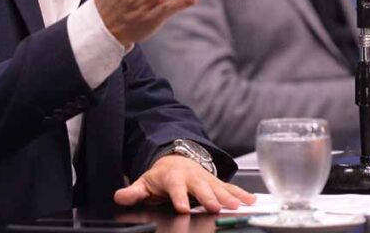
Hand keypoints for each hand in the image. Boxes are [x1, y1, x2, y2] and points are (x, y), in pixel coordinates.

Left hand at [113, 154, 255, 213]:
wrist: (176, 160)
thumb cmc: (161, 176)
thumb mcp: (145, 183)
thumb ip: (134, 192)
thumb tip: (119, 197)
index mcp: (173, 177)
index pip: (175, 187)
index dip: (178, 197)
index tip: (182, 208)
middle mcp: (191, 176)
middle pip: (200, 187)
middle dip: (208, 196)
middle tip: (215, 207)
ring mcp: (206, 178)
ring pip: (218, 187)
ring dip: (228, 196)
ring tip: (237, 206)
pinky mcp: (217, 182)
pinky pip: (230, 187)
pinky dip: (241, 193)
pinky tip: (250, 201)